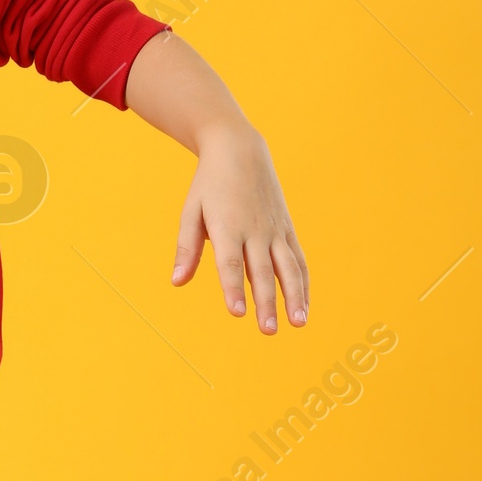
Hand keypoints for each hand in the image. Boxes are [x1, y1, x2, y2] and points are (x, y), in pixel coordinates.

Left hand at [172, 122, 308, 331]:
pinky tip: (304, 306)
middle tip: (268, 330)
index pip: (231, 264)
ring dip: (295, 297)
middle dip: (266, 302)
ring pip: (288, 267)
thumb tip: (176, 282)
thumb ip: (187, 249)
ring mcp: (275, 230)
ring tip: (299, 323)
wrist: (240, 149)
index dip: (234, 289)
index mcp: (228, 227)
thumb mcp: (191, 212)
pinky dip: (303, 283)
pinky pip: (298, 259)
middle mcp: (255, 230)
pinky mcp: (287, 229)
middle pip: (262, 271)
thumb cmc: (209, 185)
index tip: (237, 313)